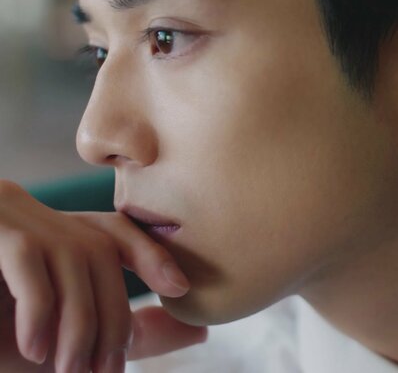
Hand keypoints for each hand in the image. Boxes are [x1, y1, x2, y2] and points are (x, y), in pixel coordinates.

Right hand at [0, 180, 205, 371]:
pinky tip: (36, 349)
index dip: (151, 253)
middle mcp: (32, 215)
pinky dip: (38, 310)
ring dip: (79, 322)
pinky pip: (27, 260)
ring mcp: (7, 216)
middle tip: (106, 369)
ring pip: (73, 255)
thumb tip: (201, 331)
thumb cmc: (1, 340)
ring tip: (71, 370)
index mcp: (52, 234)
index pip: (114, 229)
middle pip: (100, 250)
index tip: (181, 287)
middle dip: (112, 313)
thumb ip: (133, 332)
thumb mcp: (74, 339)